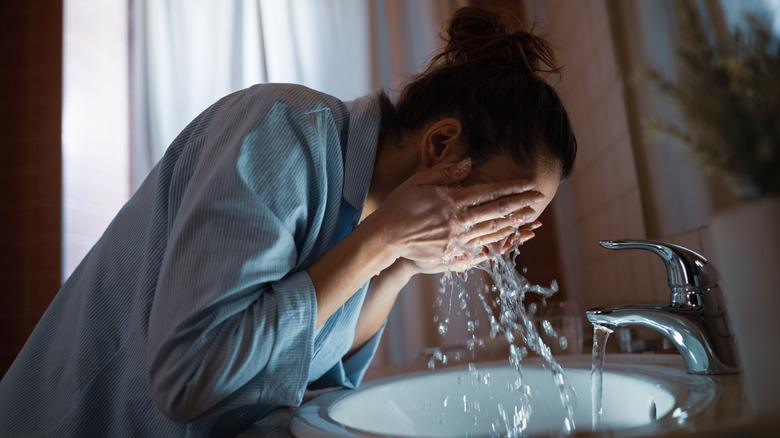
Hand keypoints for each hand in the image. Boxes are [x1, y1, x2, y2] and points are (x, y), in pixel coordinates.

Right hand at [368, 158, 543, 269]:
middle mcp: (458, 221)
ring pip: (492, 231)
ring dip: (513, 224)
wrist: (386, 236)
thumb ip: (445, 173)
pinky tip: (509, 241)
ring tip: (530, 219)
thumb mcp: (419, 181)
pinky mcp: (452, 253)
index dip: (511, 188)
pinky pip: (480, 248)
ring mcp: (457, 239)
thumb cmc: (400, 205)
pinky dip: (496, 244)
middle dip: (520, 205)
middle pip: (496, 212)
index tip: (527, 184)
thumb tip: (469, 164)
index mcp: (452, 200)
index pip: (489, 192)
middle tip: (539, 199)